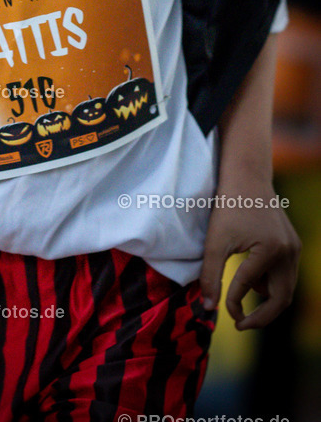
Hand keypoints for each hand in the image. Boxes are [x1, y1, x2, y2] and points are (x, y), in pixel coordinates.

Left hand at [199, 181, 299, 328]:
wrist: (247, 177)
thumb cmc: (228, 205)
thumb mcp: (215, 240)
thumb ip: (211, 275)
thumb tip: (208, 308)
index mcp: (270, 250)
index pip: (249, 286)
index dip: (233, 302)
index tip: (220, 309)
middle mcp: (289, 252)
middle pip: (281, 299)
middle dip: (262, 317)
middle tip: (241, 325)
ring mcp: (294, 248)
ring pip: (285, 288)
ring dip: (266, 300)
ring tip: (241, 302)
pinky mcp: (292, 245)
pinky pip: (285, 274)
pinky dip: (270, 284)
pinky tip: (250, 279)